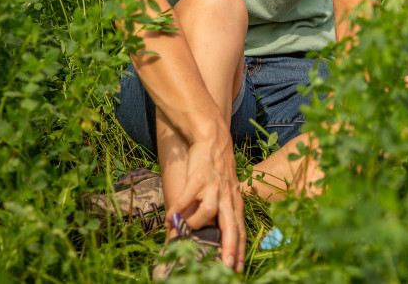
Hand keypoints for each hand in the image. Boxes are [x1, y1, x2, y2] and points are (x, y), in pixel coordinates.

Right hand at [166, 128, 245, 271]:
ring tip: (183, 234)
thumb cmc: (218, 170)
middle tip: (225, 265)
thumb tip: (214, 237)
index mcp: (234, 202)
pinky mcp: (198, 176)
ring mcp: (213, 185)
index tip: (237, 268)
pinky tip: (168, 219)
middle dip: (229, 246)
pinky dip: (178, 209)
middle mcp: (227, 196)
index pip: (240, 229)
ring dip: (196, 224)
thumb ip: (223, 212)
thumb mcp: (226, 191)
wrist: (213, 140)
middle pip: (231, 224)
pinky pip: (187, 196)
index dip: (239, 248)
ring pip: (209, 210)